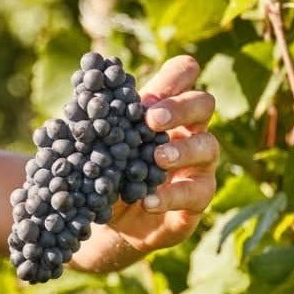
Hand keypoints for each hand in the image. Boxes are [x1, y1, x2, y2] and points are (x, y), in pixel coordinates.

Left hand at [103, 54, 218, 260]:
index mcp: (165, 107)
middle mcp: (189, 130)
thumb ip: (97, 115)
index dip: (175, 76)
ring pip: (208, 146)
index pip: (183, 75)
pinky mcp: (198, 199)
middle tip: (151, 119)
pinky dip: (171, 196)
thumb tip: (84, 81)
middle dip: (180, 108)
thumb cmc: (107, 168)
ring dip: (182, 150)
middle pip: (203, 103)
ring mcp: (199, 164)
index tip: (148, 94)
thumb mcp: (97, 142)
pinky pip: (196, 193)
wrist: (108, 217)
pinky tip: (148, 200)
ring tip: (157, 158)